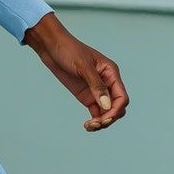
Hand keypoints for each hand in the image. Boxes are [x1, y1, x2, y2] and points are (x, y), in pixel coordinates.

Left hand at [23, 12, 128, 131]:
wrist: (51, 46)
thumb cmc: (68, 50)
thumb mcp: (82, 66)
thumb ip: (96, 85)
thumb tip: (107, 106)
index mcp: (111, 73)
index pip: (121, 97)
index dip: (116, 110)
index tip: (104, 118)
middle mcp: (107, 83)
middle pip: (117, 107)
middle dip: (109, 118)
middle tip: (95, 124)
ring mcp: (97, 91)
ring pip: (107, 112)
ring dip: (102, 122)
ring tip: (89, 126)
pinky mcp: (87, 96)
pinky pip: (96, 113)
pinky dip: (95, 121)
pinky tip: (87, 126)